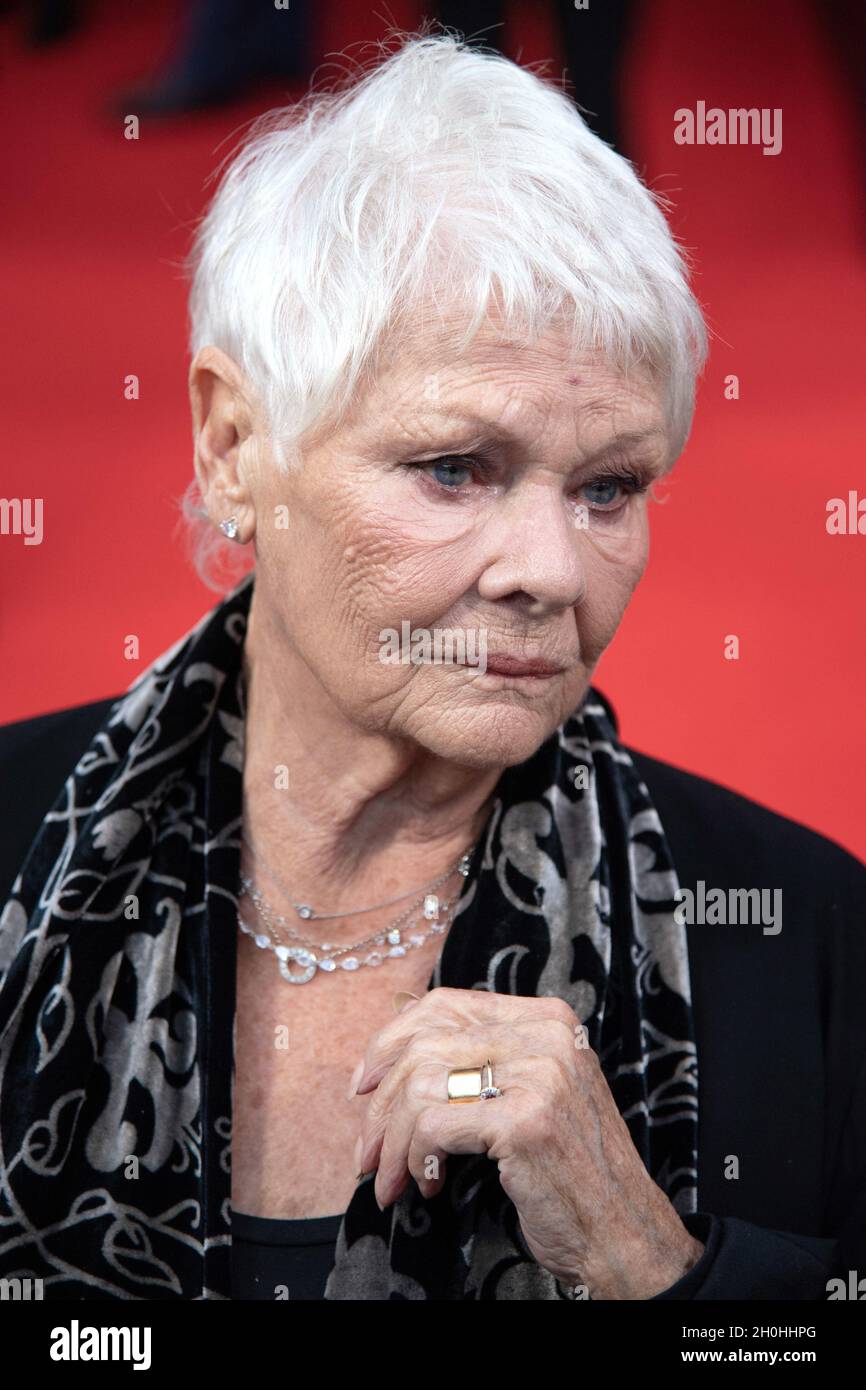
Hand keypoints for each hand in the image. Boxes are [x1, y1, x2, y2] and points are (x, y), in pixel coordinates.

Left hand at [350, 986, 704, 1298]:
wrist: (623, 1234)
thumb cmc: (569, 1170)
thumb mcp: (533, 1094)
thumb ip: (481, 1061)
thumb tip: (392, 1050)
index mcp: (547, 1019)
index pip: (445, 1005)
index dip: (392, 1040)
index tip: (364, 1085)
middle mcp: (546, 1035)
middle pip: (425, 1044)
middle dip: (382, 1104)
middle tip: (369, 1152)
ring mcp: (540, 1074)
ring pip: (421, 1085)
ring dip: (394, 1142)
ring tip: (394, 1179)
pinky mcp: (525, 1120)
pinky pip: (434, 1125)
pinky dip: (417, 1158)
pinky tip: (430, 1184)